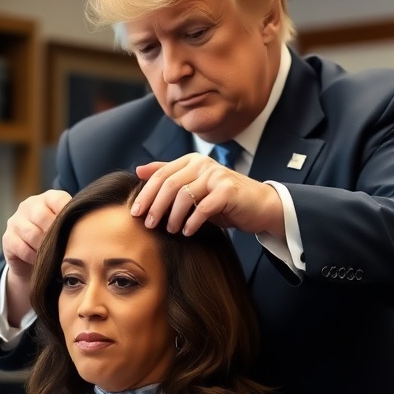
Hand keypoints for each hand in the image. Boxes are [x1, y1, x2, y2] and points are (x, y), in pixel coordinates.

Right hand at [2, 190, 71, 325]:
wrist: (34, 264)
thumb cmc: (59, 243)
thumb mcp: (70, 229)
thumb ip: (81, 222)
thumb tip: (109, 224)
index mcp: (49, 197)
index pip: (59, 201)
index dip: (67, 218)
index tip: (78, 234)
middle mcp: (30, 205)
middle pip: (43, 217)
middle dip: (55, 236)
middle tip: (66, 250)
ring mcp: (16, 220)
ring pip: (31, 233)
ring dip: (44, 248)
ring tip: (54, 257)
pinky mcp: (7, 237)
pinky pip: (20, 247)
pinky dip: (32, 256)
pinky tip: (40, 263)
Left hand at [133, 155, 283, 238]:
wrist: (258, 205)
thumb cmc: (222, 199)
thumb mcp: (193, 187)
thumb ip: (169, 177)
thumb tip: (138, 170)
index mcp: (192, 160)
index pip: (161, 175)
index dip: (145, 194)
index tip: (135, 213)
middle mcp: (203, 163)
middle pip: (169, 185)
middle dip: (155, 206)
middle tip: (149, 225)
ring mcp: (216, 175)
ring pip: (184, 196)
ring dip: (174, 216)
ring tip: (171, 230)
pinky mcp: (228, 190)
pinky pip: (203, 208)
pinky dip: (192, 222)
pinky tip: (188, 232)